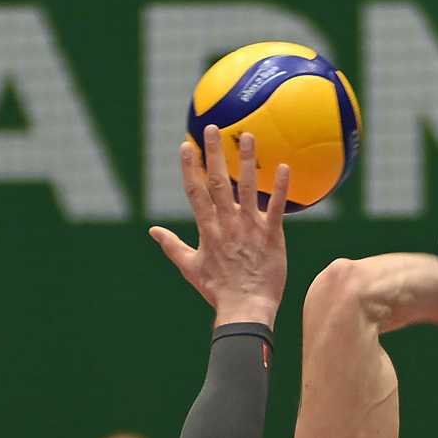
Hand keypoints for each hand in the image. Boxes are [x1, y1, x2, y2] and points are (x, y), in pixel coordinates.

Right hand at [149, 126, 289, 327]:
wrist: (246, 309)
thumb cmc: (219, 291)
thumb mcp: (190, 268)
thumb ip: (172, 246)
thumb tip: (153, 231)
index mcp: (207, 229)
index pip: (194, 192)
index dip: (189, 168)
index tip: (186, 145)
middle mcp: (226, 223)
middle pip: (217, 181)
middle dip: (214, 153)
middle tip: (213, 128)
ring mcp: (249, 227)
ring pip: (246, 188)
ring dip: (247, 161)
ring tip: (248, 136)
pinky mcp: (271, 235)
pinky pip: (277, 207)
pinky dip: (280, 187)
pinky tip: (284, 166)